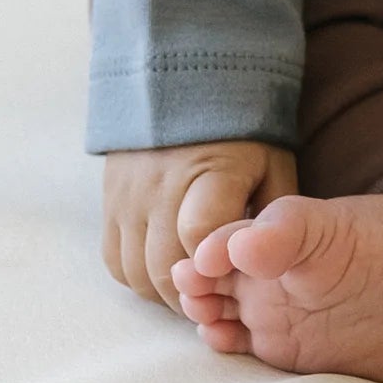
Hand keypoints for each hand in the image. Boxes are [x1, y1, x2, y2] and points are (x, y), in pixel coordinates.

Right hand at [102, 140, 296, 309]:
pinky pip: (115, 261)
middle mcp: (161, 184)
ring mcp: (129, 194)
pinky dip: (138, 278)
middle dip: (191, 293)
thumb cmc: (242, 134)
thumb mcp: (273, 165)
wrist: (186, 84)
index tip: (231, 276)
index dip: (214, 267)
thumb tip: (270, 263)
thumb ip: (273, 216)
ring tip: (191, 287)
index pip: (200, 235)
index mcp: (211, 170)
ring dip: (164, 292)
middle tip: (214, 298)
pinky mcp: (109, 201)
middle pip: (164, 267)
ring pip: (136, 273)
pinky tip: (165, 271)